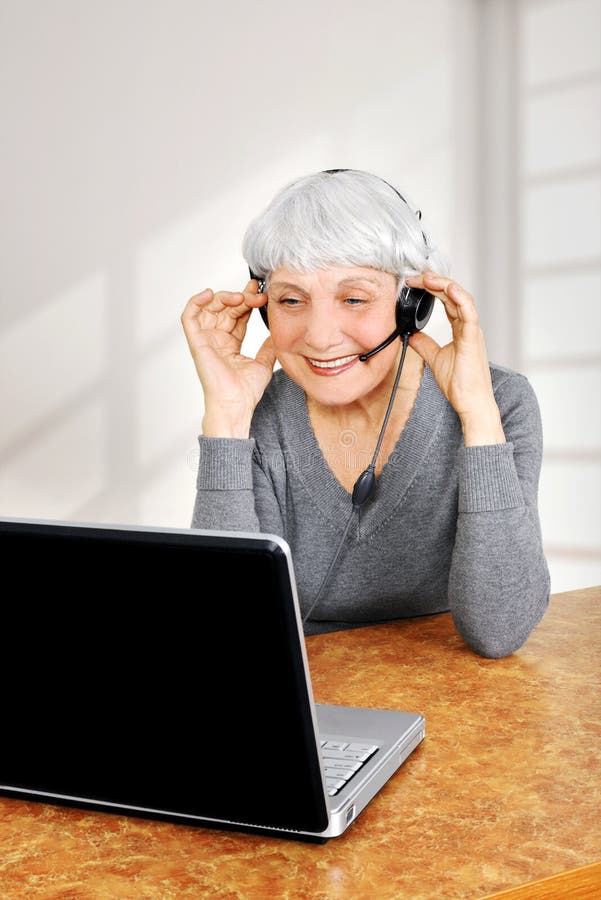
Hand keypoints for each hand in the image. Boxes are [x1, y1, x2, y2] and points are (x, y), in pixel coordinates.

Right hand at [181, 279, 276, 436]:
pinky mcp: (196, 342)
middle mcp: (217, 340)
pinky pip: (189, 317)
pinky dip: (196, 302)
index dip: (247, 301)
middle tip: (255, 294)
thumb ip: (268, 347)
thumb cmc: (245, 392)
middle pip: (225, 309)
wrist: (236, 404)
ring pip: (208, 308)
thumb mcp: (264, 363)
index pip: (237, 315)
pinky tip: (210, 294)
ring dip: (223, 297)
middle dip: (240, 297)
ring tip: (239, 297)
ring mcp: (205, 340)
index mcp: (230, 344)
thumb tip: (276, 333)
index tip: (260, 293)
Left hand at [406, 272, 505, 445]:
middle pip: (454, 295)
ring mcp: (473, 331)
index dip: (433, 289)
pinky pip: (469, 313)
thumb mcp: (435, 358)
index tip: (416, 282)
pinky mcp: (473, 339)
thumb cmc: (460, 384)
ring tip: (428, 277)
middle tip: (417, 276)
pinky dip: (459, 298)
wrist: (471, 402)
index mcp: (462, 329)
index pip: (448, 301)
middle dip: (435, 282)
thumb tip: (411, 334)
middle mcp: (469, 326)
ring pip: (461, 299)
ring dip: (444, 285)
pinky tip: (448, 289)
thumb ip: (425, 344)